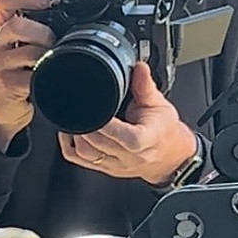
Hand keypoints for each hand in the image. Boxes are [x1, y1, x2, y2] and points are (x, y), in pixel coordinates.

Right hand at [0, 0, 54, 150]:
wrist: (0, 108)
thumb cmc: (12, 73)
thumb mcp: (16, 45)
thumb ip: (31, 26)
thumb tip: (59, 8)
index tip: (46, 2)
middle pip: (17, 24)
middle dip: (44, 33)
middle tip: (53, 44)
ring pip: (28, 51)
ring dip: (47, 56)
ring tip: (50, 63)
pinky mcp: (7, 85)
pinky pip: (32, 75)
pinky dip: (46, 75)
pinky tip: (46, 77)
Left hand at [58, 62, 197, 184]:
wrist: (169, 154)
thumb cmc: (164, 130)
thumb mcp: (159, 104)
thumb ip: (145, 85)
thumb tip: (139, 67)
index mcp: (148, 139)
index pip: (128, 138)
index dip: (109, 126)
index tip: (96, 110)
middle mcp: (131, 156)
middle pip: (100, 145)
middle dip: (87, 126)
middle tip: (79, 109)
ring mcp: (117, 165)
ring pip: (88, 155)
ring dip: (76, 136)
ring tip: (73, 119)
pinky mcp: (107, 169)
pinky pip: (81, 161)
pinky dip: (69, 146)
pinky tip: (68, 134)